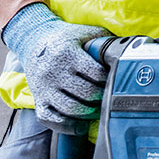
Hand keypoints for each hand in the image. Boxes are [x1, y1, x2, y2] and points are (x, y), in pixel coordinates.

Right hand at [2, 3, 111, 135]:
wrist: (33, 42)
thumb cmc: (64, 40)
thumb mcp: (82, 33)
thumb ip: (102, 39)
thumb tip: (125, 48)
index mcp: (66, 53)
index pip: (96, 73)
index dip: (109, 79)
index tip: (113, 80)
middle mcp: (53, 71)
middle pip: (86, 93)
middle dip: (102, 98)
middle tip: (108, 97)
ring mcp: (44, 88)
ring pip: (71, 109)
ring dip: (89, 114)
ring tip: (97, 110)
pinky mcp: (38, 101)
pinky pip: (51, 120)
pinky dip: (67, 126)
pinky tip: (80, 124)